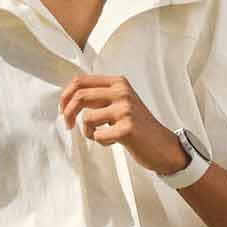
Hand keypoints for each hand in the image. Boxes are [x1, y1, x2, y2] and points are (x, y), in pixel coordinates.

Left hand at [57, 71, 195, 177]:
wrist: (163, 145)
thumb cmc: (138, 125)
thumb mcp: (121, 102)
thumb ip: (100, 95)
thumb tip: (69, 97)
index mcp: (118, 82)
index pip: (81, 81)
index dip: (65, 96)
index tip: (63, 109)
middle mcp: (122, 92)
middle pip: (79, 96)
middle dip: (68, 113)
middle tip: (68, 125)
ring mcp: (125, 109)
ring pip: (87, 118)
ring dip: (88, 131)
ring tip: (101, 135)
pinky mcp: (127, 128)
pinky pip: (98, 135)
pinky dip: (101, 141)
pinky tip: (113, 141)